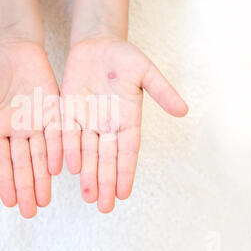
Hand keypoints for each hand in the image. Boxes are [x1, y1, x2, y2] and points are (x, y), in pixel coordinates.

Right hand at [0, 40, 61, 217]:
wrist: (16, 48)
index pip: (1, 160)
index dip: (5, 181)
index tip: (10, 202)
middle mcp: (17, 130)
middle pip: (22, 164)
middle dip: (26, 187)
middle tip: (30, 211)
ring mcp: (36, 122)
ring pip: (41, 155)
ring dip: (43, 178)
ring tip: (44, 200)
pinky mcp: (53, 111)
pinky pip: (57, 134)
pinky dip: (58, 151)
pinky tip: (59, 170)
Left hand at [61, 38, 187, 212]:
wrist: (97, 44)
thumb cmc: (124, 57)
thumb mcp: (146, 71)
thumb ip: (161, 91)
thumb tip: (183, 111)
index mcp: (128, 119)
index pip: (127, 152)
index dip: (125, 172)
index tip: (124, 194)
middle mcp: (107, 125)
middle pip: (106, 159)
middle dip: (105, 182)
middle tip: (103, 206)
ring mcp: (87, 120)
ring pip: (87, 152)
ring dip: (87, 174)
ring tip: (88, 196)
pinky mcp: (68, 111)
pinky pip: (67, 134)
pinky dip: (68, 150)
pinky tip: (68, 168)